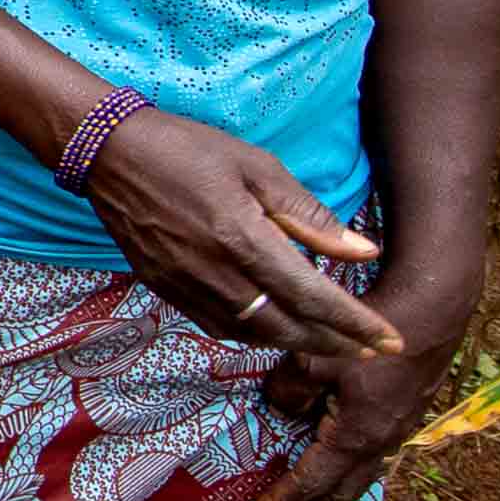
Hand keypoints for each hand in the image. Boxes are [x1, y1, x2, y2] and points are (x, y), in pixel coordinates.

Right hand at [70, 109, 403, 368]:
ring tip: (331, 344)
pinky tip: (275, 329)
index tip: (390, 339)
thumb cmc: (188, 149)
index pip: (313, 297)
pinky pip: (220, 328)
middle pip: (288, 328)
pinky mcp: (166, 290)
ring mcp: (187, 287)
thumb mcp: (258, 168)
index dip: (356, 324)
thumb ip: (310, 216)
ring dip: (297, 345)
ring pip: (254, 336)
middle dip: (335, 344)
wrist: (108, 154)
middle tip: (371, 351)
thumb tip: (364, 251)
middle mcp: (216, 273)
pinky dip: (256, 336)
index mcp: (244, 239)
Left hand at [247, 302, 455, 500]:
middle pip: (342, 491)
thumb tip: (279, 412)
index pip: (312, 479)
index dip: (285, 500)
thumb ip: (288, 392)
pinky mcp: (410, 413)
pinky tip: (356, 475)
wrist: (434, 308)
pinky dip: (360, 477)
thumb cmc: (370, 333)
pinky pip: (379, 458)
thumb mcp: (314, 359)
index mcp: (357, 435)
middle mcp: (382, 442)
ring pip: (365, 478)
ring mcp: (401, 429)